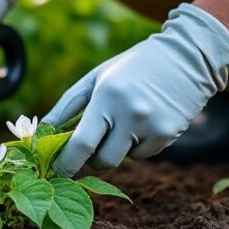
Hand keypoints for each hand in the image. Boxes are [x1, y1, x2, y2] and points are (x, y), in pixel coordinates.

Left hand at [42, 4, 228, 176]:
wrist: (187, 56)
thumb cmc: (132, 67)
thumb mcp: (96, 78)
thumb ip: (67, 106)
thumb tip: (40, 133)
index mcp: (107, 96)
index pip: (82, 144)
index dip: (66, 164)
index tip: (56, 172)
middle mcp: (131, 114)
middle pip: (102, 161)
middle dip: (91, 161)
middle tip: (89, 149)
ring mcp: (153, 126)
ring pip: (123, 160)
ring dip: (116, 149)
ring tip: (123, 121)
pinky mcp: (169, 134)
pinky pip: (143, 155)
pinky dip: (137, 145)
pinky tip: (144, 121)